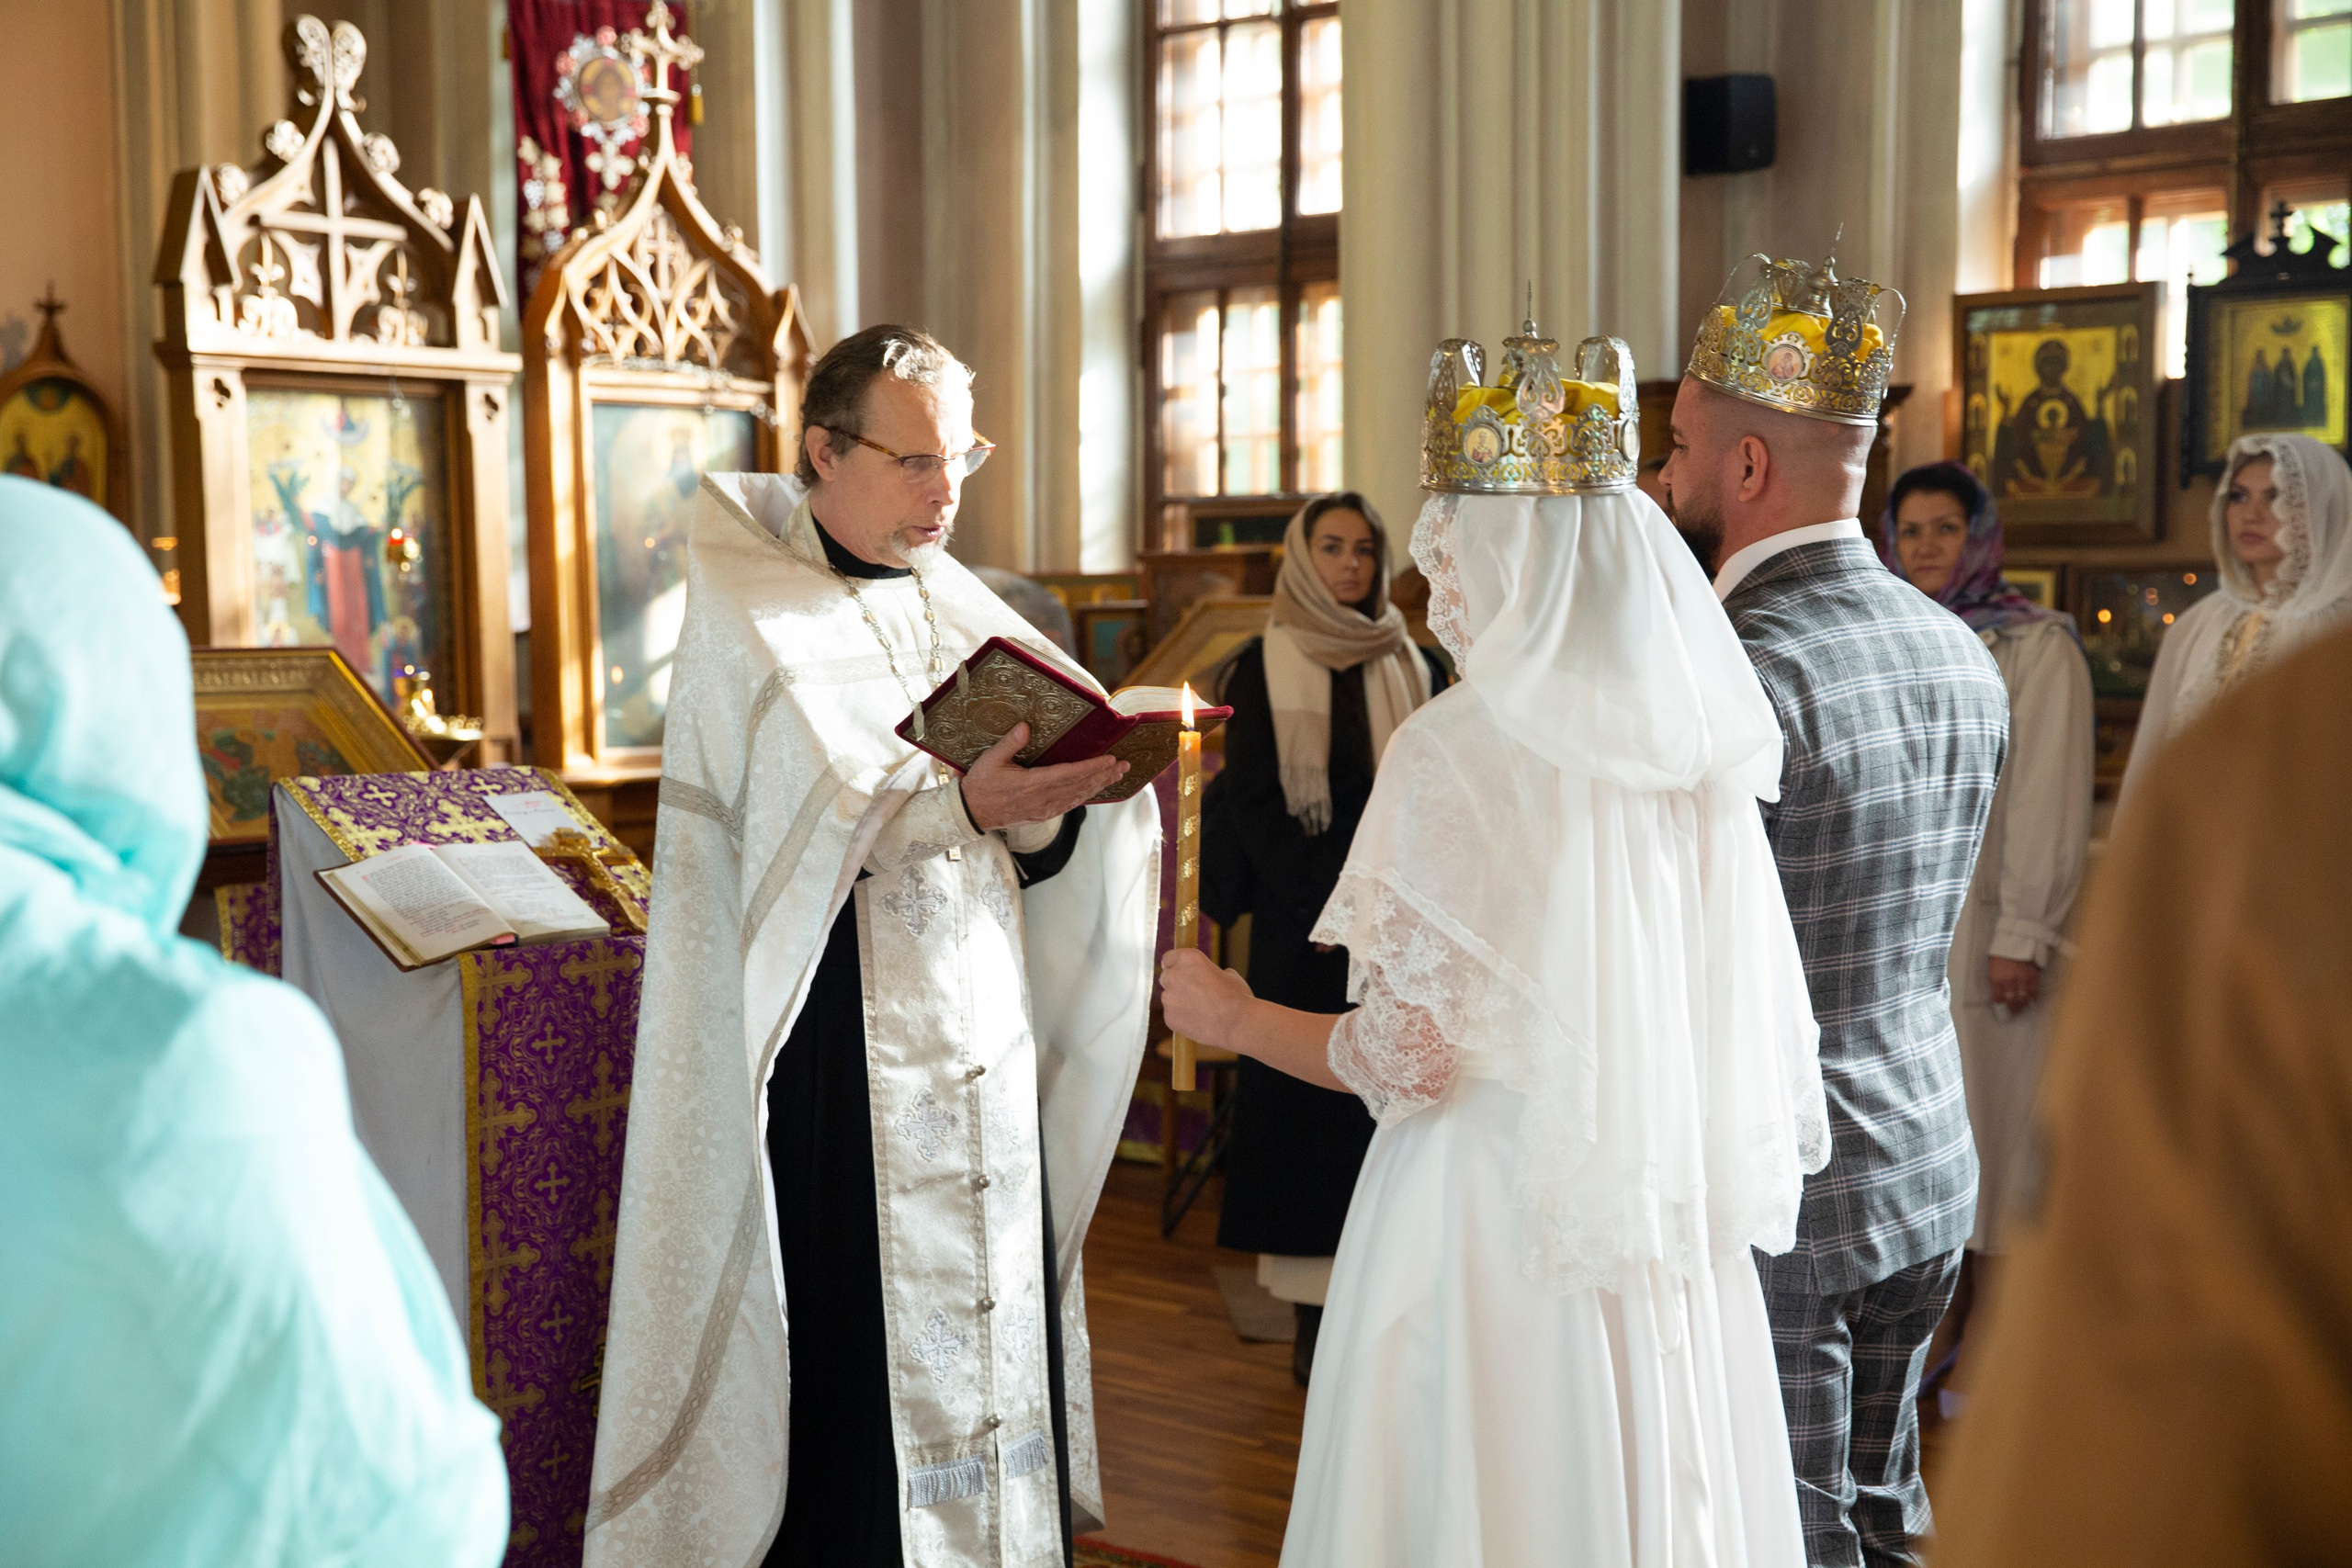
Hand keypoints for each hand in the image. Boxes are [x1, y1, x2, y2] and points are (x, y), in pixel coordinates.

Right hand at [960, 722, 1127, 831]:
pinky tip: (1095, 789)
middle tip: (1125, 765)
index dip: (1092, 767)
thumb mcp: (991, 760)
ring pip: (1078, 797)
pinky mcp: (1043, 814)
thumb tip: (1026, 726)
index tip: (1110, 760)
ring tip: (1117, 775)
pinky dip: (1085, 796)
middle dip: (1104, 775)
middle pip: (1081, 786)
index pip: (1070, 774)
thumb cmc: (981, 785)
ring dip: (1099, 785)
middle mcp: (1043, 799)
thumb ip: (1010, 743)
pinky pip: (1070, 805)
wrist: (972, 813)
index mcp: (1032, 784)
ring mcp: (1044, 809)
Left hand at [1160, 948, 1254, 1050]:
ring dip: (1179, 1001)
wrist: (1238, 1024)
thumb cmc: (1237, 997)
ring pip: (1169, 997)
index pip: (1169, 958)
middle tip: (1194, 992)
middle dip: (1177, 984)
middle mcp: (1174, 975)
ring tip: (1200, 1009)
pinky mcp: (1169, 1017)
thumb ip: (1209, 972)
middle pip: (1166, 977)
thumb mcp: (1227, 974)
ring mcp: (1169, 997)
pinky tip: (1198, 1020)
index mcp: (1188, 958)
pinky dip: (1181, 1017)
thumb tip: (1206, 976)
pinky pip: (1171, 1015)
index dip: (1176, 966)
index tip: (1182, 972)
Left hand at [1987, 956, 2040, 1010]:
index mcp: (1996, 978)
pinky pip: (2034, 992)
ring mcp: (2021, 979)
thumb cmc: (2002, 954)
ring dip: (2023, 1005)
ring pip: (2023, 999)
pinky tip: (2032, 1000)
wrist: (2015, 942)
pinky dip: (2033, 997)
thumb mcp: (1992, 967)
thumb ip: (1995, 981)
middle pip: (2011, 1001)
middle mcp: (2008, 981)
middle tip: (2014, 1011)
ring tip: (2022, 1007)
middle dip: (2013, 1008)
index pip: (1998, 998)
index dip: (2001, 1005)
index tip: (2003, 1007)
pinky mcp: (2033, 976)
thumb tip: (1999, 994)